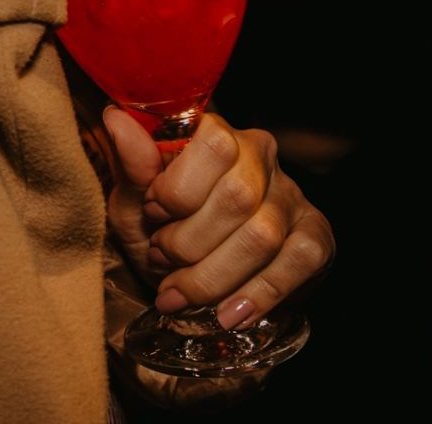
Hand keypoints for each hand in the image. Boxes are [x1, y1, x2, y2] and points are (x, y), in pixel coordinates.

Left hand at [104, 108, 334, 330]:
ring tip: (178, 291)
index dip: (177, 189)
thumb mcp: (134, 199)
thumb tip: (115, 118)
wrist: (192, 269)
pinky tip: (227, 313)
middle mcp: (262, 156)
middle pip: (237, 198)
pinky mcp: (315, 235)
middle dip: (188, 242)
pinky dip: (258, 294)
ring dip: (213, 275)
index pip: (213, 145)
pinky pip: (298, 263)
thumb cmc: (160, 225)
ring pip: (263, 236)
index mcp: (217, 132)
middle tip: (159, 259)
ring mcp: (292, 196)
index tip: (152, 213)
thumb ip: (131, 166)